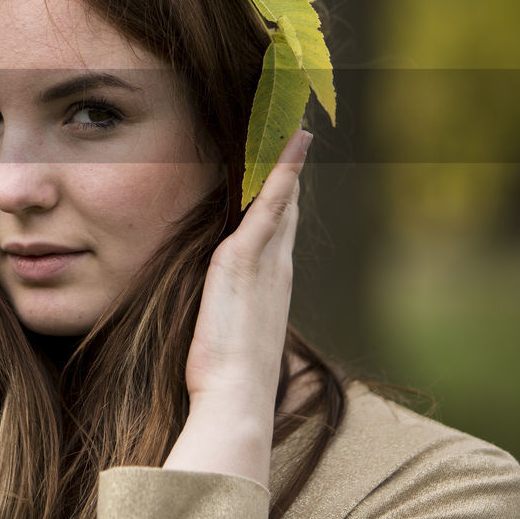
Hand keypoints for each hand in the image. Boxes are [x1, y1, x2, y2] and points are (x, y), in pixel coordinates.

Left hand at [163, 128, 311, 484]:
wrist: (235, 399)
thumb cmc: (227, 378)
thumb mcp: (230, 335)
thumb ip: (229, 313)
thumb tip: (222, 312)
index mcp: (272, 283)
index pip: (279, 226)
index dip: (284, 192)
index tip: (288, 161)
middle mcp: (277, 266)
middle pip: (287, 203)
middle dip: (290, 165)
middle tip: (297, 125)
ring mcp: (266, 261)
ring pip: (282, 196)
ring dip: (288, 158)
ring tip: (295, 120)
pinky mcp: (246, 258)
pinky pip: (269, 204)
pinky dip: (281, 172)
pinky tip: (291, 144)